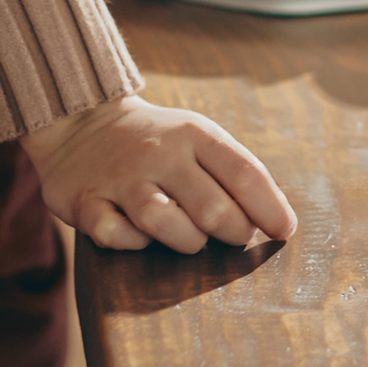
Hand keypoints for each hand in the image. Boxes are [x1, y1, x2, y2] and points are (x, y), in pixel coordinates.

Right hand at [20, 95, 298, 253]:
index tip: (285, 232)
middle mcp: (160, 154)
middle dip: (233, 232)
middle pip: (211, 207)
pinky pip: (116, 236)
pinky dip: (134, 244)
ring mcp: (121, 178)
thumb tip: (277, 219)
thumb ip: (232, 172)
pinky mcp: (87, 201)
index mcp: (195, 134)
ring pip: (165, 223)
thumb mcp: (197, 138)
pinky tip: (140, 235)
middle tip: (235, 237)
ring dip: (188, 242)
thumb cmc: (158, 142)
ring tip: (193, 239)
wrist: (82, 122)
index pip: (245, 173)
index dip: (270, 208)